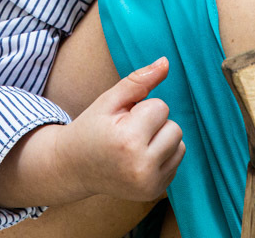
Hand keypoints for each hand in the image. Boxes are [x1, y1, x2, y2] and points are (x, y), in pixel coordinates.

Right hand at [57, 57, 185, 201]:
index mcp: (128, 141)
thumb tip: (166, 62)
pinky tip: (139, 158)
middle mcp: (141, 167)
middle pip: (175, 127)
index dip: (142, 108)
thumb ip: (138, 80)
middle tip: (128, 133)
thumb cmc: (91, 129)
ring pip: (180, 144)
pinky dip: (162, 155)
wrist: (74, 168)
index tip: (122, 120)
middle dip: (154, 124)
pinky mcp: (155, 192)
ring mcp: (149, 184)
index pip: (161, 107)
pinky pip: (177, 161)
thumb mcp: (109, 100)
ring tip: (135, 145)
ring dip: (162, 140)